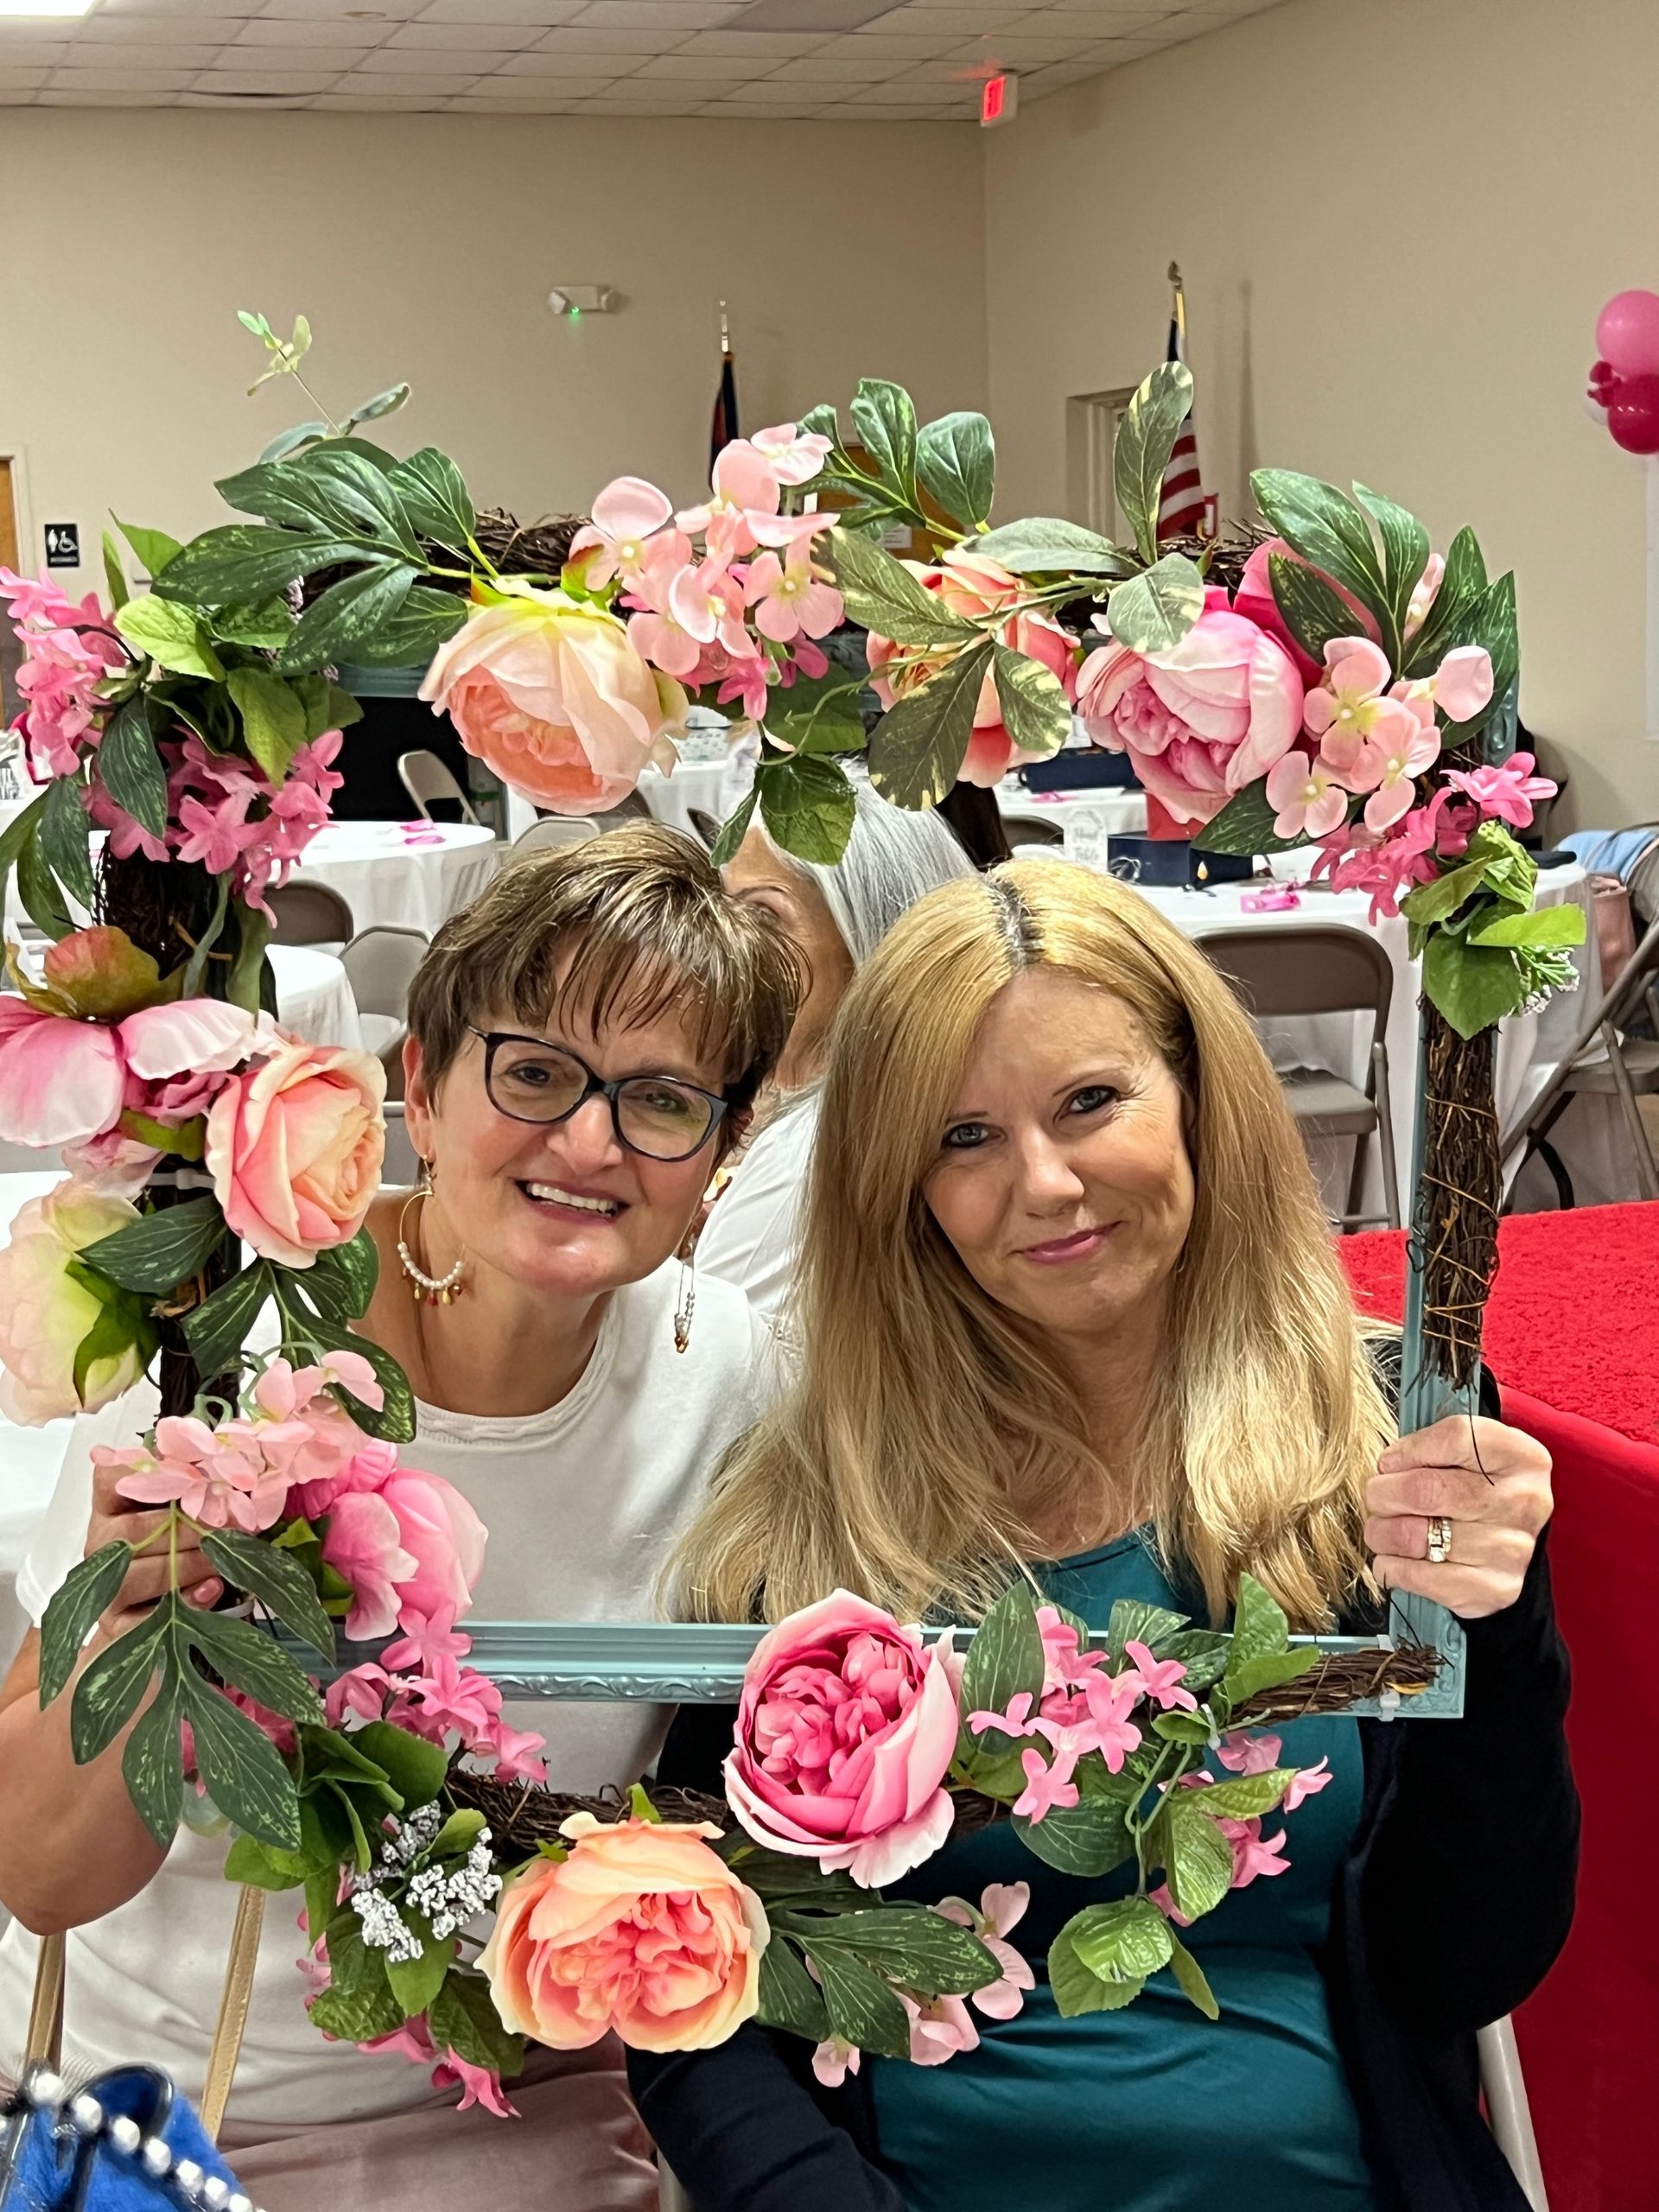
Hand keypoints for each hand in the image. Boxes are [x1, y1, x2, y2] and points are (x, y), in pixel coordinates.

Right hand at [86, 1458, 220, 1636]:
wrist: (164, 1604)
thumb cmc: (178, 1541)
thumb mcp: (184, 1506)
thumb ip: (190, 1484)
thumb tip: (217, 1459)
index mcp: (111, 1507)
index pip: (109, 1478)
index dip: (145, 1474)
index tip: (190, 1475)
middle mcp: (102, 1544)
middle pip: (132, 1531)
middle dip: (186, 1528)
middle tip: (229, 1526)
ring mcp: (105, 1586)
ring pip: (134, 1575)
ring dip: (187, 1564)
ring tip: (223, 1559)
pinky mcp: (117, 1623)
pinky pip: (142, 1619)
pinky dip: (181, 1603)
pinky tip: (212, 1589)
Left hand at [1364, 1415, 1551, 1619]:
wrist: (1506, 1551)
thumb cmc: (1474, 1492)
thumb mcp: (1468, 1456)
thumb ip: (1433, 1447)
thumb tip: (1388, 1465)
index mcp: (1523, 1457)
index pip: (1457, 1437)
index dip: (1410, 1449)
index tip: (1390, 1462)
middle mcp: (1524, 1501)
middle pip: (1426, 1490)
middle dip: (1383, 1494)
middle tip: (1377, 1497)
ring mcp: (1512, 1549)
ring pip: (1415, 1535)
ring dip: (1381, 1532)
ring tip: (1381, 1529)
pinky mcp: (1495, 1589)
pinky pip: (1420, 1576)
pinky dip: (1390, 1566)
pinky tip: (1392, 1559)